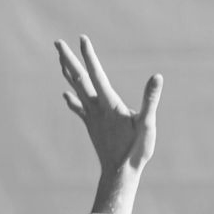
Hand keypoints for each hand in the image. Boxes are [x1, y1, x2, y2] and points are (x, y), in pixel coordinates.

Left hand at [55, 37, 162, 213]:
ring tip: (60, 59)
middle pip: (79, 78)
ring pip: (76, 90)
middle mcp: (96, 108)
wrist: (119, 174)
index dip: (89, 55)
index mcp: (109, 104)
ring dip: (68, 73)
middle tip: (57, 42)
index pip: (97, 74)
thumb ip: (150, 99)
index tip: (82, 38)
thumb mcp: (147, 124)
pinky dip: (72, 99)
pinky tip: (65, 95)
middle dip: (68, 59)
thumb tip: (157, 77)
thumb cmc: (135, 150)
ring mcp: (92, 117)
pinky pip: (79, 109)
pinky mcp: (92, 126)